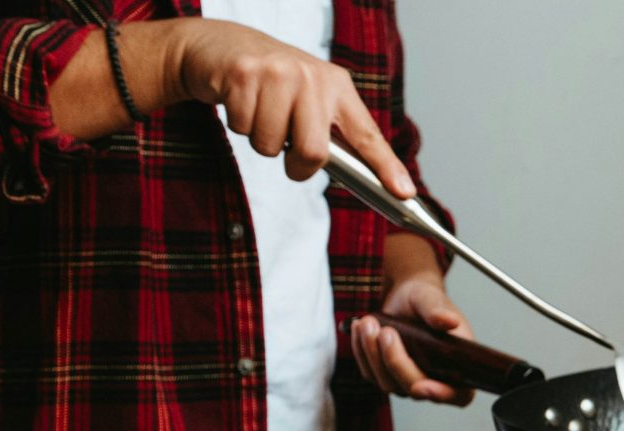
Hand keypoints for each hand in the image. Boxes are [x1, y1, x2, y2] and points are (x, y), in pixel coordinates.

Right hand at [165, 19, 414, 192]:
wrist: (219, 45)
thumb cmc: (271, 81)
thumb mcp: (309, 96)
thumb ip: (330, 131)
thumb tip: (359, 178)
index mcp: (337, 86)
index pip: (367, 135)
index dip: (387, 166)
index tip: (404, 193)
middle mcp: (313, 77)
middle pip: (314, 153)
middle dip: (296, 164)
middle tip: (287, 147)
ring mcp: (278, 73)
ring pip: (271, 145)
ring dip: (261, 139)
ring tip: (260, 110)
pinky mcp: (244, 75)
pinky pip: (242, 128)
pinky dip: (238, 124)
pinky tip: (241, 100)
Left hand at [348, 276, 476, 405]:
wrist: (405, 299)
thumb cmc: (425, 300)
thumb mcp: (432, 298)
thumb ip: (438, 311)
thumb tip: (449, 321)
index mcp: (459, 365)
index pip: (458, 394)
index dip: (441, 394)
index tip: (421, 386)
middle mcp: (435, 380)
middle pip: (413, 388)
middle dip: (395, 361)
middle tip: (386, 331)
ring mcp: (408, 382)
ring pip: (387, 383)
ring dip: (373, 354)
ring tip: (368, 322)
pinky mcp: (385, 377)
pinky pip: (370, 374)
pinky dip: (361, 351)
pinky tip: (359, 327)